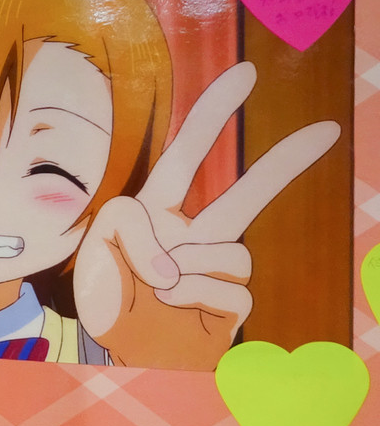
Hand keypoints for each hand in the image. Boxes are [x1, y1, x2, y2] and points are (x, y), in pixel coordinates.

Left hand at [73, 62, 338, 369]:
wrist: (111, 352)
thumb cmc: (104, 294)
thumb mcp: (97, 246)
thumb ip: (132, 228)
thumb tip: (182, 259)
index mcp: (157, 209)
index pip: (187, 155)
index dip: (213, 113)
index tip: (246, 73)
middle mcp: (194, 233)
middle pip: (247, 193)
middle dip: (287, 163)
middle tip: (327, 129)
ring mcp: (217, 270)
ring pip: (231, 251)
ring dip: (186, 270)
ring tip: (155, 290)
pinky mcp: (233, 306)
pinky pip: (229, 290)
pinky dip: (194, 298)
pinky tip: (172, 311)